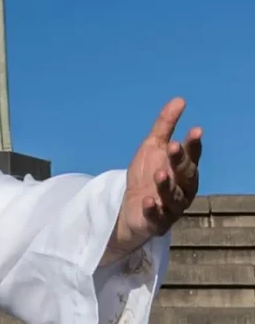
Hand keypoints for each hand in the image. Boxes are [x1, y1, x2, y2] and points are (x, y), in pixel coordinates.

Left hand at [116, 97, 202, 249]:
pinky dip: (153, 210)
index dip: (193, 145)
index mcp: (184, 170)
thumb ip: (165, 126)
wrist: (129, 208)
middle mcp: (183, 189)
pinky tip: (147, 201)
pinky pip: (158, 218)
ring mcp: (171, 208)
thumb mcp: (152, 148)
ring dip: (167, 186)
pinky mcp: (157, 223)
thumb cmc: (146, 176)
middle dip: (180, 162)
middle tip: (172, 147)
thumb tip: (180, 100)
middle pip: (186, 176)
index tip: (194, 130)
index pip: (192, 156)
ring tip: (158, 174)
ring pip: (174, 198)